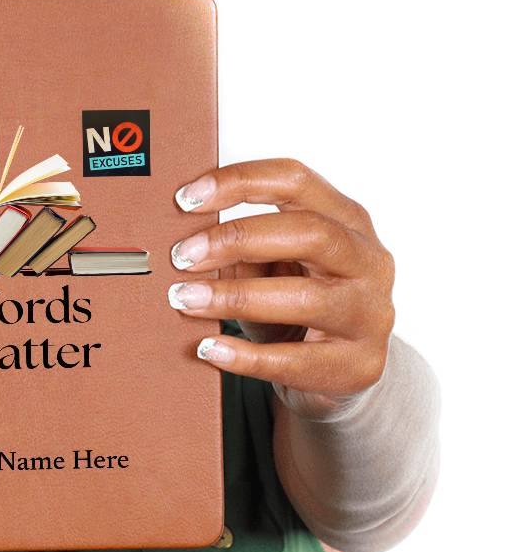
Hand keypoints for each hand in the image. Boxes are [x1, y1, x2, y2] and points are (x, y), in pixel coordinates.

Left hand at [166, 158, 394, 417]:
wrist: (345, 370)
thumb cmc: (301, 307)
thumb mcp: (275, 268)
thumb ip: (244, 249)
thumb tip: (187, 241)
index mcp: (347, 220)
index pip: (295, 181)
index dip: (239, 182)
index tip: (187, 198)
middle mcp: (367, 261)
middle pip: (309, 232)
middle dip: (237, 239)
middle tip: (184, 256)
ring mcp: (368, 314)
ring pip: (304, 298)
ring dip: (235, 297)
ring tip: (185, 300)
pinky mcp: (357, 365)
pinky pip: (296, 360)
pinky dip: (246, 356)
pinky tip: (209, 349)